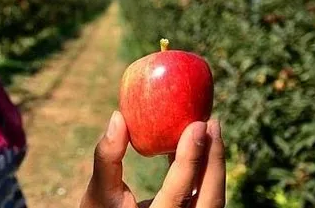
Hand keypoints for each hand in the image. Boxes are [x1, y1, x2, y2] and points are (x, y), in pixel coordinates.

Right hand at [80, 111, 224, 207]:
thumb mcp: (99, 190)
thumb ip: (107, 157)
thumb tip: (118, 117)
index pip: (179, 193)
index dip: (191, 158)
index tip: (197, 124)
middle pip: (210, 198)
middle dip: (215, 159)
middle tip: (211, 122)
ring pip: (214, 198)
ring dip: (215, 163)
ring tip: (210, 129)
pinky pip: (207, 195)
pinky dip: (207, 171)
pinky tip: (201, 145)